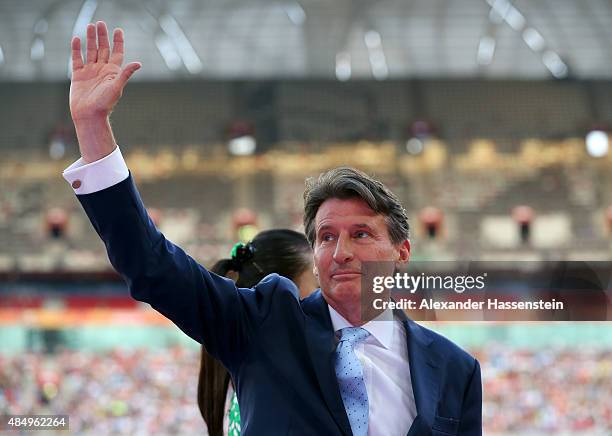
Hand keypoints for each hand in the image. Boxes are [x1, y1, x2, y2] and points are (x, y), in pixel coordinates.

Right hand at [69, 21, 140, 161]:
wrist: (89, 115)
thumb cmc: (105, 104)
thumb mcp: (116, 87)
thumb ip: (125, 74)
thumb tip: (138, 63)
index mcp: (113, 72)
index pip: (117, 53)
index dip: (118, 42)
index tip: (118, 29)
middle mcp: (102, 70)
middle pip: (103, 49)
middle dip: (102, 36)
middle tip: (100, 23)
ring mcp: (90, 72)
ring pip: (90, 51)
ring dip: (91, 39)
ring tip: (90, 26)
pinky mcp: (78, 75)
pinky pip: (77, 59)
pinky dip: (76, 49)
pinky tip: (76, 39)